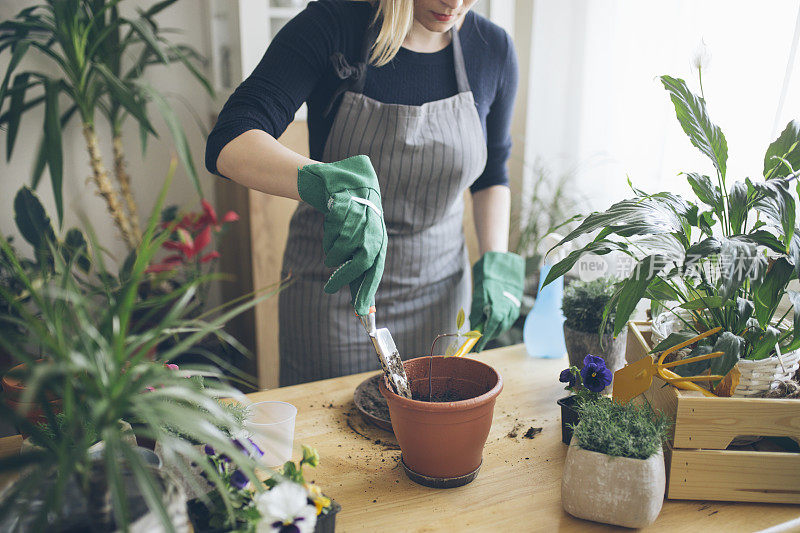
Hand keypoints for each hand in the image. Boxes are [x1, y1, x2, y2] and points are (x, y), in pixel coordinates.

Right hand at [297, 156, 386, 315]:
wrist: (348, 184)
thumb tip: (362, 306)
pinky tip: (331, 229)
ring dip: (333, 253)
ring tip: (331, 251)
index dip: (367, 291)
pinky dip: (328, 236)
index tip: (359, 311)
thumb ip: (360, 270)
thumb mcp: (360, 244)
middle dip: (345, 278)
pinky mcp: (347, 205)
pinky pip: (332, 231)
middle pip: (361, 262)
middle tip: (330, 290)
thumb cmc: (354, 222)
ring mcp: (361, 218)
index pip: (375, 271)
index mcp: (380, 242)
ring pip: (342, 247)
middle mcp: (374, 231)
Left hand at [469, 251, 524, 351]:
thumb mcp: (478, 301)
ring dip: (494, 329)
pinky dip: (500, 323)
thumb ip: (476, 318)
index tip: (475, 350)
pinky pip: (508, 321)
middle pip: (496, 332)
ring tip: (485, 327)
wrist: (502, 270)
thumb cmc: (487, 285)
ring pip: (503, 327)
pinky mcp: (516, 308)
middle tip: (477, 337)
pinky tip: (494, 320)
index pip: (488, 334)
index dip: (481, 343)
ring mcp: (513, 311)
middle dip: (487, 336)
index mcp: (497, 313)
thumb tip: (474, 331)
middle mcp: (507, 314)